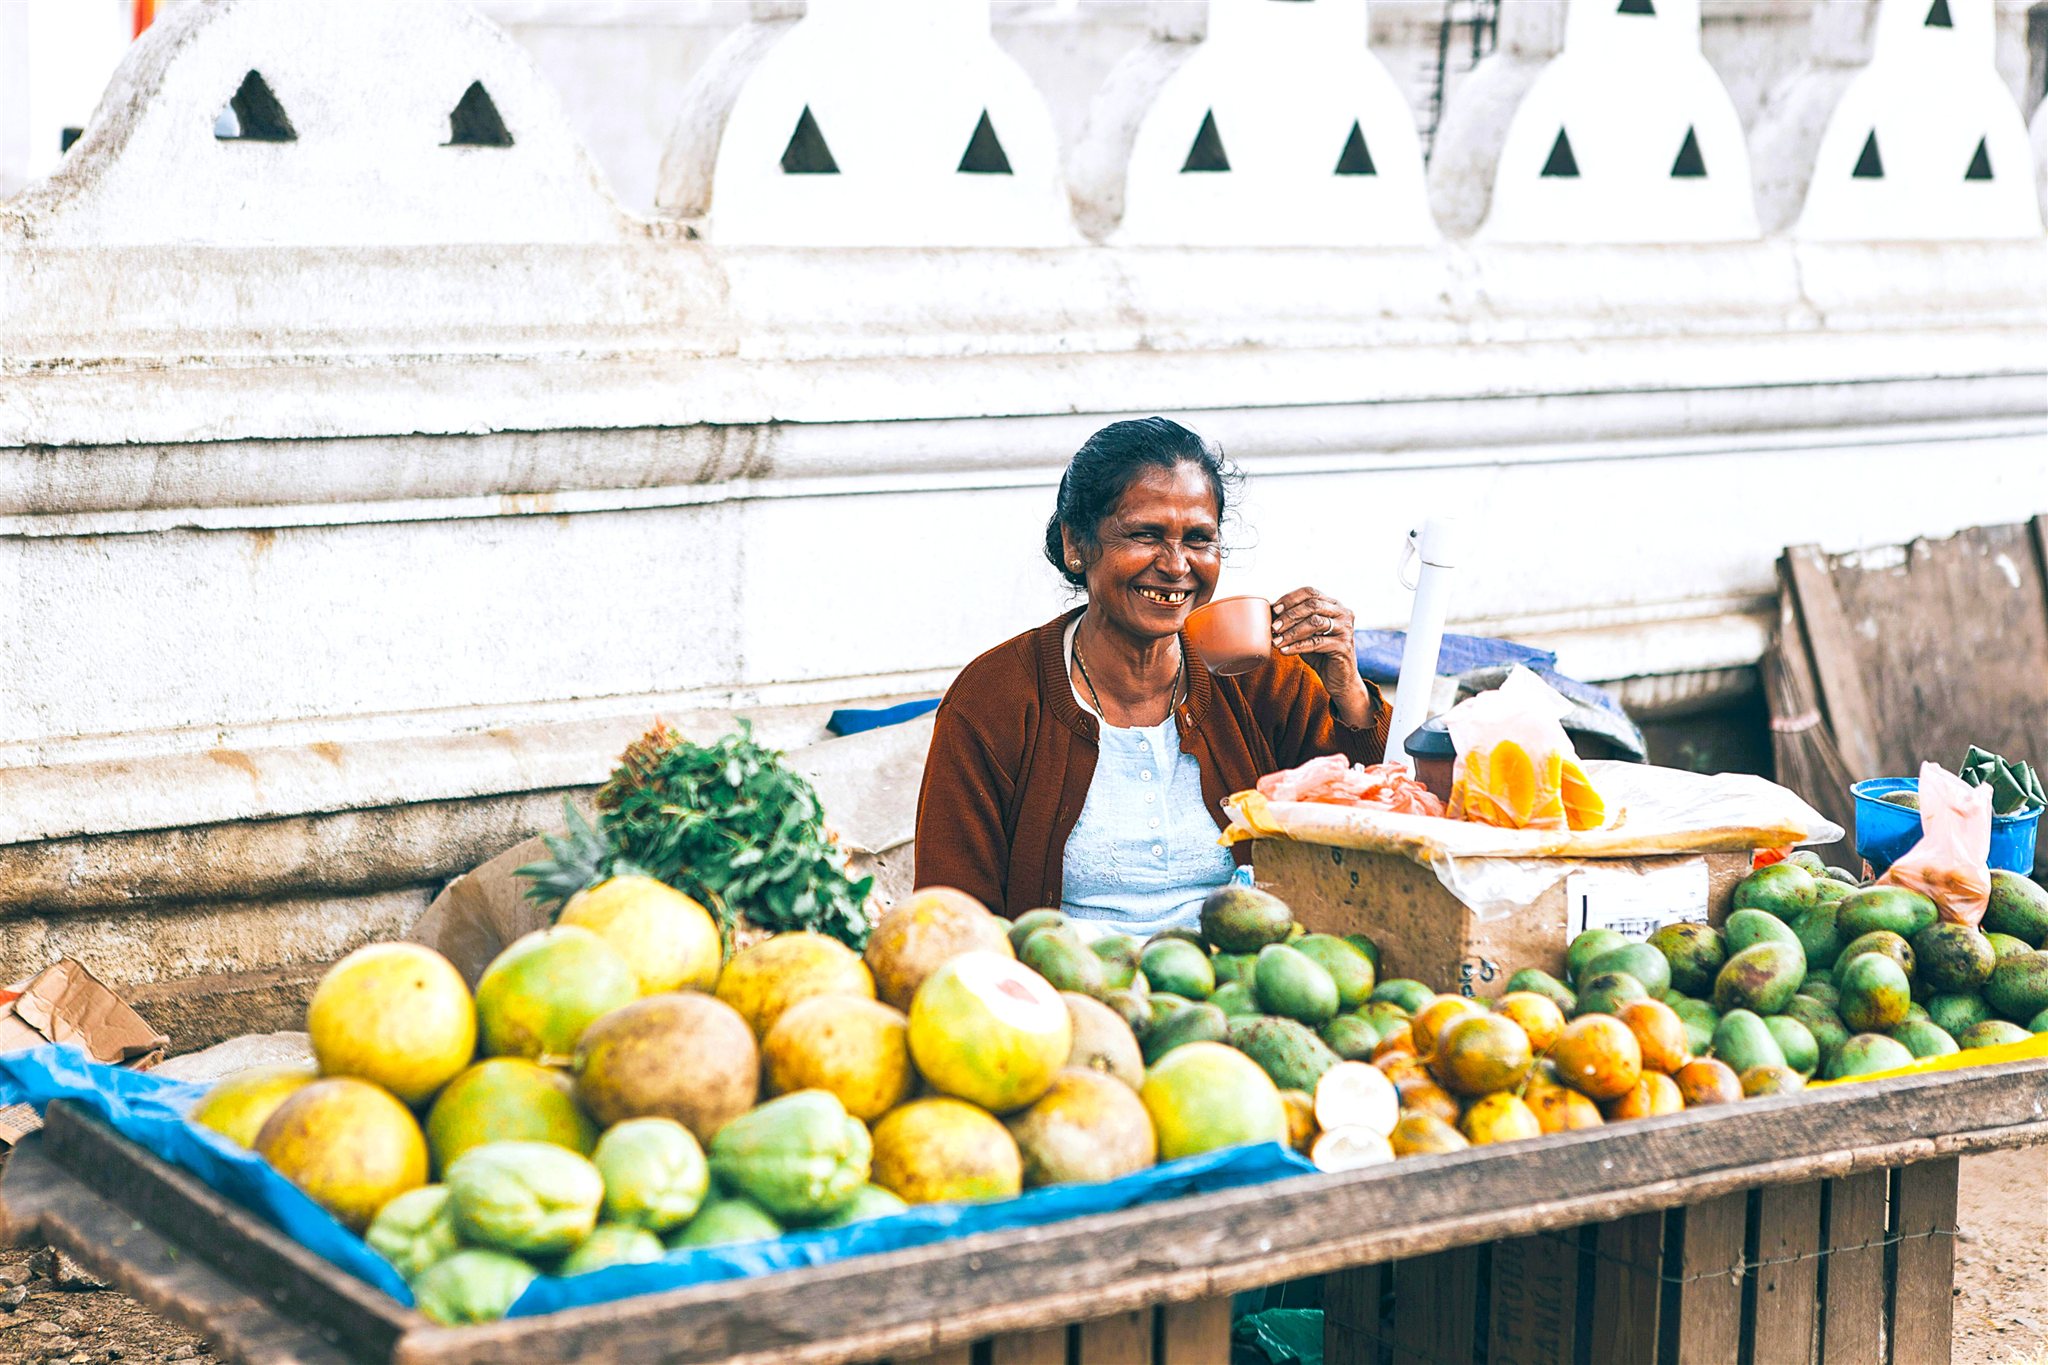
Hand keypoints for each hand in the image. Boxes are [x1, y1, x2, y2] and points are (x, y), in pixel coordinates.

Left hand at [1272, 586, 1373, 728]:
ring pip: (1315, 622)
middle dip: (1290, 615)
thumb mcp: (1305, 634)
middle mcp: (1343, 613)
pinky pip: (1317, 642)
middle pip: (1313, 605)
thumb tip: (1268, 610)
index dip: (1291, 599)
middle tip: (1274, 627)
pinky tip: (1285, 651)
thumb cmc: (1320, 653)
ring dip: (1292, 632)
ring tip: (1276, 641)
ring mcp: (1346, 629)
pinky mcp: (1344, 646)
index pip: (1310, 592)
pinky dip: (1298, 646)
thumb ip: (1293, 621)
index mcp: (1334, 605)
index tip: (1274, 609)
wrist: (1339, 678)